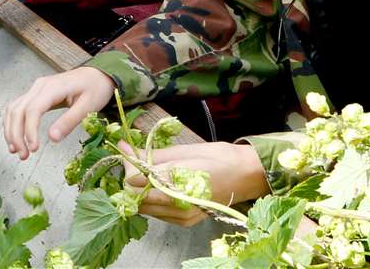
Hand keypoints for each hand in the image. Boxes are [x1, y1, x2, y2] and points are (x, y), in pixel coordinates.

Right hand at [2, 66, 116, 159]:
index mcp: (53, 88)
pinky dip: (13, 123)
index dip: (30, 131)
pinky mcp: (35, 94)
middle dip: (16, 134)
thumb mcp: (88, 106)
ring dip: (11, 130)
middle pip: (18, 110)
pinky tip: (15, 137)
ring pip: (14, 109)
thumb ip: (69, 121)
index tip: (33, 148)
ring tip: (16, 150)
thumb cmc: (95, 88)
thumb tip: (53, 138)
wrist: (96, 75)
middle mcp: (39, 86)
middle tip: (23, 155)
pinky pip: (17, 108)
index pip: (33, 110)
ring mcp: (35, 89)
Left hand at [122, 141, 269, 225]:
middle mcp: (177, 206)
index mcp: (176, 184)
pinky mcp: (186, 222)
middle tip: (137, 159)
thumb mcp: (183, 151)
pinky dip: (153, 200)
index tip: (127, 150)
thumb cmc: (217, 158)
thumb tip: (123, 147)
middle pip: (135, 197)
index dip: (127, 164)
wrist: (247, 176)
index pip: (134, 181)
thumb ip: (151, 154)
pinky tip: (162, 185)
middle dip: (131, 178)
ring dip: (140, 190)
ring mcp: (182, 217)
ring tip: (151, 171)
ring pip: (144, 207)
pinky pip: (158, 213)